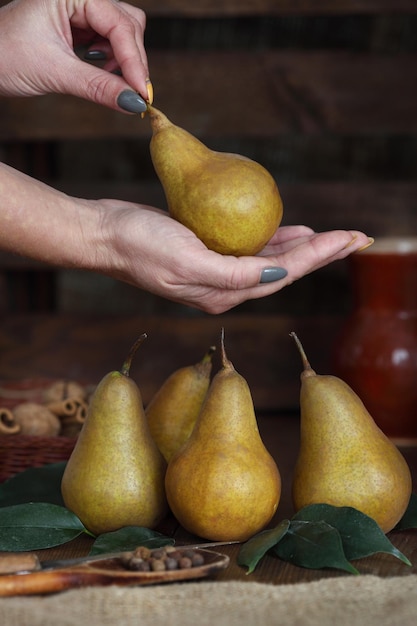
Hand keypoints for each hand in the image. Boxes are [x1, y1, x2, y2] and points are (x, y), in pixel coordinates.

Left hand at [0, 0, 149, 109]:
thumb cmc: (5, 56)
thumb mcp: (56, 72)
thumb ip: (98, 87)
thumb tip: (133, 103)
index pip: (119, 24)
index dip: (134, 60)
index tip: (142, 93)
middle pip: (128, 24)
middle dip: (132, 60)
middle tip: (133, 95)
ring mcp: (79, 11)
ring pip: (122, 33)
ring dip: (122, 61)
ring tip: (108, 83)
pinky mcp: (78, 28)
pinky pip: (108, 43)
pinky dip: (111, 63)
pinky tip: (99, 74)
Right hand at [96, 200, 371, 313]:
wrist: (104, 236)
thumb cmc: (139, 245)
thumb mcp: (186, 259)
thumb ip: (233, 273)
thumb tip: (277, 275)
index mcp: (224, 294)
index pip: (284, 275)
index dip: (319, 256)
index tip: (350, 238)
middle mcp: (225, 288)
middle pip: (285, 270)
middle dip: (323, 254)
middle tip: (357, 237)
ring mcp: (216, 273)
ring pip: (271, 261)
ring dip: (303, 249)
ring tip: (332, 236)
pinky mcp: (207, 255)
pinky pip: (250, 249)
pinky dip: (274, 240)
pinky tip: (289, 230)